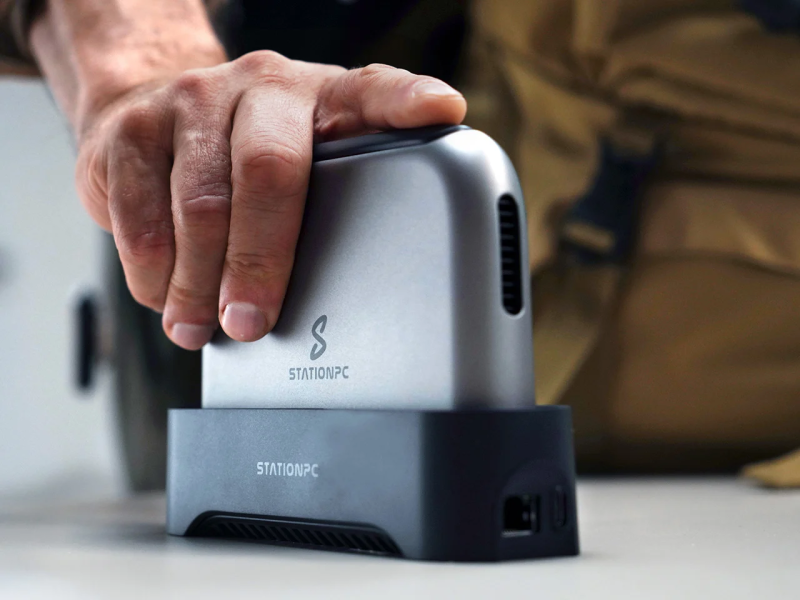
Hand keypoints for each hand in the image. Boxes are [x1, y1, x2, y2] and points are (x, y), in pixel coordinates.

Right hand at [75, 51, 466, 349]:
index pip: (375, 91)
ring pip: (197, 204)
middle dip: (261, 261)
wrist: (147, 112)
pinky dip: (153, 274)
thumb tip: (369, 297)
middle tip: (252, 321)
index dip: (408, 100)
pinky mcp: (130, 129)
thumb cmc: (245, 154)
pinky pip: (138, 216)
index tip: (439, 113)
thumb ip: (343, 200)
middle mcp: (261, 87)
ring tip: (202, 326)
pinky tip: (166, 296)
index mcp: (322, 97)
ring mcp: (191, 101)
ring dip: (198, 283)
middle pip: (268, 170)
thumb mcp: (305, 160)